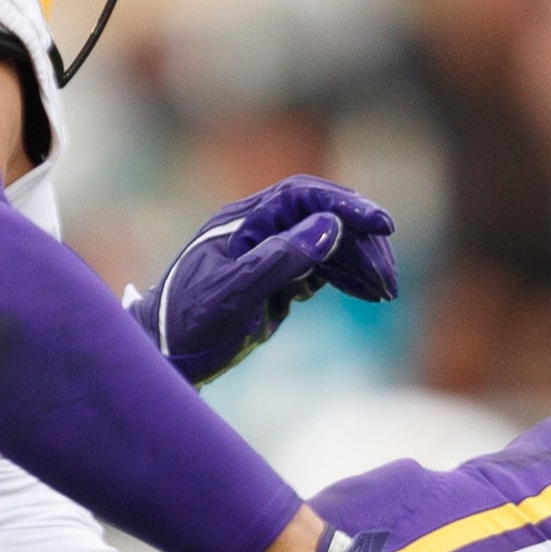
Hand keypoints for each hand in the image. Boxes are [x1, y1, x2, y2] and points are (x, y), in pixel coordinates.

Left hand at [129, 178, 398, 382]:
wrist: (163, 355)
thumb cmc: (187, 324)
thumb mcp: (231, 295)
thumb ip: (279, 259)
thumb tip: (329, 227)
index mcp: (245, 222)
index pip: (305, 196)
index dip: (347, 206)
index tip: (383, 225)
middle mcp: (261, 229)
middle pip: (325, 218)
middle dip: (362, 243)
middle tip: (387, 281)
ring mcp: (271, 253)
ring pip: (330, 243)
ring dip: (362, 263)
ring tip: (385, 292)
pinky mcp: (279, 279)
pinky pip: (323, 267)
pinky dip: (350, 277)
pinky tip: (369, 292)